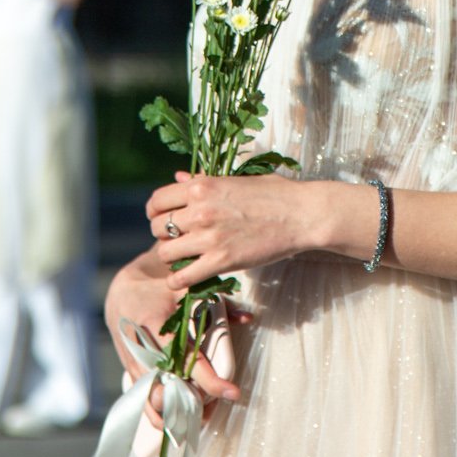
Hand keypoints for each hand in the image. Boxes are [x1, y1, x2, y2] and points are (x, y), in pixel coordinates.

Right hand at [105, 250, 244, 427]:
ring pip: (153, 398)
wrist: (120, 294)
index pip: (186, 358)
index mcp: (155, 324)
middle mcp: (141, 348)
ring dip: (176, 413)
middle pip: (169, 386)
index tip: (231, 392)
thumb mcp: (185, 290)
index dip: (209, 379)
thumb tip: (248, 319)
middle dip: (191, 404)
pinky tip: (177, 420)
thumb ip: (218, 305)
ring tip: (200, 419)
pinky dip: (160, 413)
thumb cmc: (156, 290)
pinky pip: (143, 399)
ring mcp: (133, 363)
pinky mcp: (129, 371)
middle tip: (213, 411)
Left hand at [148, 171, 333, 290]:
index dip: (154, 212)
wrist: (301, 214)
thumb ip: (203, 180)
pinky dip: (178, 280)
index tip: (161, 218)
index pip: (157, 201)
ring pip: (166, 253)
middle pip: (157, 227)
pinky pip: (184, 276)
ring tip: (183, 258)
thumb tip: (178, 176)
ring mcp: (209, 236)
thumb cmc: (274, 193)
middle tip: (176, 240)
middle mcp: (200, 210)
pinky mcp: (222, 261)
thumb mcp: (235, 179)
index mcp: (201, 186)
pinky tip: (184, 278)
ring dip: (170, 258)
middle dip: (162, 235)